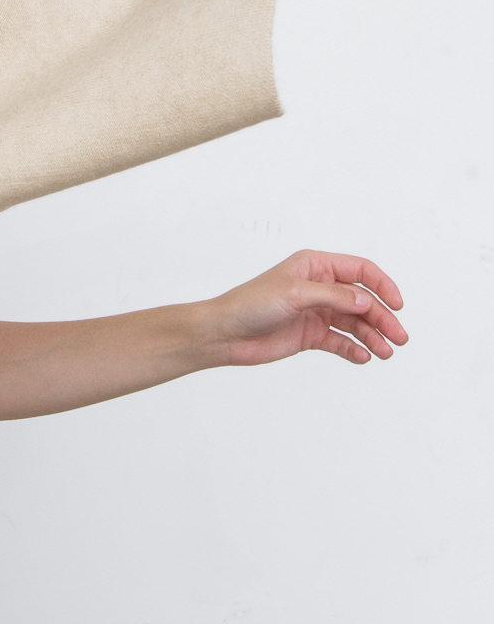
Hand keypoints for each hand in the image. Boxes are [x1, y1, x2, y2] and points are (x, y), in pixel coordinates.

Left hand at [205, 249, 406, 367]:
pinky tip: (364, 357)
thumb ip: (332, 296)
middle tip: (399, 339)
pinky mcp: (311, 335)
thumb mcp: (294, 294)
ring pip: (355, 323)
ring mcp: (316, 312)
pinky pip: (340, 341)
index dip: (383, 286)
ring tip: (385, 353)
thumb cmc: (250, 304)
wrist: (225, 334)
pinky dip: (354, 349)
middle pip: (363, 300)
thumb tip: (366, 301)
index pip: (360, 271)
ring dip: (372, 337)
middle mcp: (319, 287)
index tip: (398, 305)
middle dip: (383, 318)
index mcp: (315, 267)